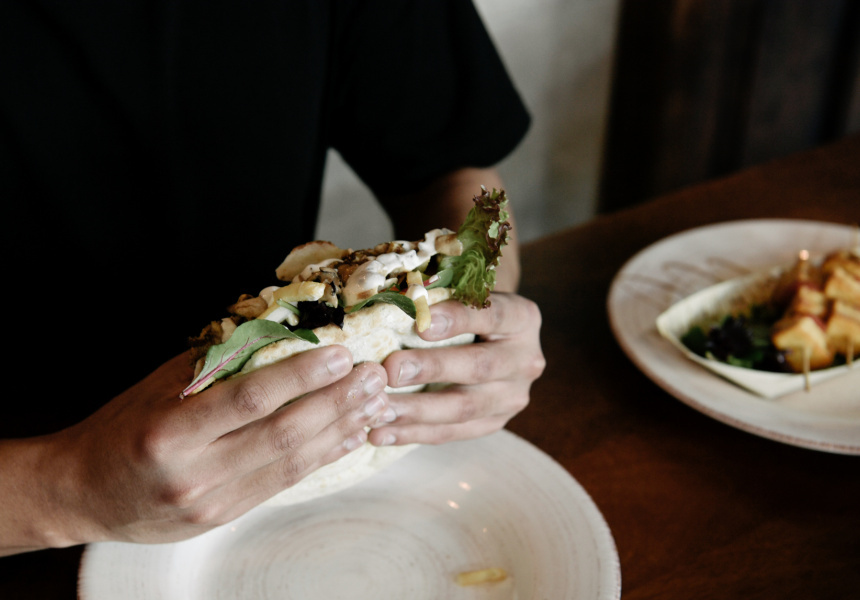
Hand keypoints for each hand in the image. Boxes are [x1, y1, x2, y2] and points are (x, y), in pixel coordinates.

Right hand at [3, 346, 389, 550]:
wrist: (83, 492)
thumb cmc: (122, 428)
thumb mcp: (160, 385)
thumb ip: (219, 364)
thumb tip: (282, 331)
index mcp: (171, 431)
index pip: (250, 398)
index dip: (302, 376)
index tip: (341, 354)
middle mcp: (195, 471)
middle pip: (282, 434)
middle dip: (337, 402)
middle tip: (374, 377)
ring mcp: (213, 501)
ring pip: (292, 462)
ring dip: (341, 430)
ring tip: (374, 403)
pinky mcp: (225, 517)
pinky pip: (284, 483)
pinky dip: (322, 457)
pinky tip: (348, 436)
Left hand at [369, 292, 543, 445]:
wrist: (492, 341)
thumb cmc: (467, 309)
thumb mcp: (465, 294)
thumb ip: (438, 297)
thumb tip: (391, 300)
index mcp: (522, 318)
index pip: (493, 316)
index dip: (459, 319)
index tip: (422, 323)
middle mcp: (525, 360)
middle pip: (479, 367)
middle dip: (431, 369)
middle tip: (391, 370)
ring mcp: (512, 397)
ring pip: (464, 408)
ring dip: (417, 410)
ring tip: (379, 409)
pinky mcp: (493, 423)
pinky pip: (451, 432)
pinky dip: (413, 434)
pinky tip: (380, 433)